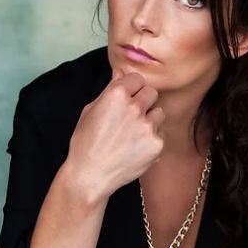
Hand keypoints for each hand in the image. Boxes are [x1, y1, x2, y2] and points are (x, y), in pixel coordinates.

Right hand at [67, 66, 165, 197]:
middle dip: (143, 102)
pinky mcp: (157, 144)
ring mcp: (147, 126)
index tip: (127, 98)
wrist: (91, 175)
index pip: (137, 78)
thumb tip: (120, 72)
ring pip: (159, 113)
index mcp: (116, 94)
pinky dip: (152, 140)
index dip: (131, 88)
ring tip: (133, 134)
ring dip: (150, 120)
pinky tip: (136, 148)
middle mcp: (134, 107)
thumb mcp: (90, 111)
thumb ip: (109, 90)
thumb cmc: (86, 144)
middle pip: (151, 92)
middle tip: (131, 117)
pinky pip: (161, 134)